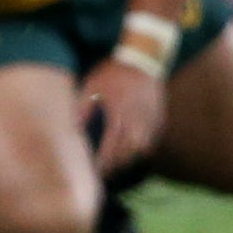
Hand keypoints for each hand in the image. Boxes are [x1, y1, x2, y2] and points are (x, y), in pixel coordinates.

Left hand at [75, 58, 163, 175]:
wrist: (142, 61)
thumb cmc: (111, 74)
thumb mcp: (91, 86)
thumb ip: (82, 108)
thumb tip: (73, 128)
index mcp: (117, 115)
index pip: (108, 148)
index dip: (100, 163)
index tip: (91, 170)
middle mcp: (135, 123)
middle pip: (125, 155)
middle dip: (112, 165)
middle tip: (100, 171)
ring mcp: (150, 123)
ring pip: (139, 152)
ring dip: (126, 160)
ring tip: (113, 164)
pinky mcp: (158, 122)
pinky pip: (150, 143)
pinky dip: (138, 150)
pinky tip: (128, 151)